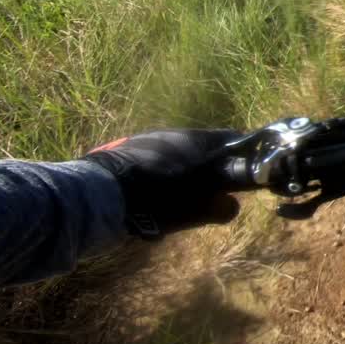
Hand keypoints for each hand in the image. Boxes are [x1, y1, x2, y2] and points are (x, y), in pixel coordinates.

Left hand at [83, 129, 241, 237]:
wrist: (100, 194)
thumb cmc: (156, 200)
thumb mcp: (195, 210)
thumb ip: (219, 207)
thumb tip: (232, 204)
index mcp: (199, 141)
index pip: (235, 140)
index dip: (244, 158)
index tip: (244, 177)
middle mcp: (177, 133)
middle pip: (207, 148)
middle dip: (212, 168)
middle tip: (210, 193)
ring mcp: (151, 138)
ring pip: (181, 153)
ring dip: (186, 171)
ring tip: (178, 198)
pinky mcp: (128, 147)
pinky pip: (157, 158)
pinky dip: (163, 172)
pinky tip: (153, 194)